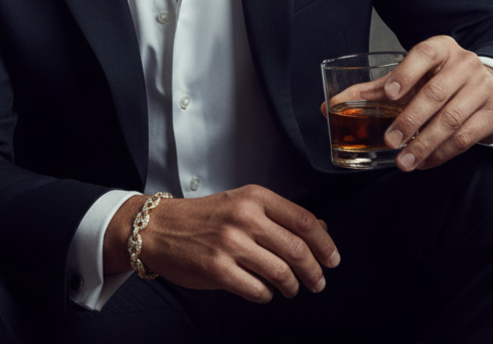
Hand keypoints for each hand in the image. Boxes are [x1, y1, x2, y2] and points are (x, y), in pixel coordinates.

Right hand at [104, 185, 339, 302]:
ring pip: (281, 273)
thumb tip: (321, 229)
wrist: (160, 228)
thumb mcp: (243, 203)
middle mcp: (244, 217)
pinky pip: (258, 291)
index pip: (303, 220)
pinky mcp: (217, 270)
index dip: (324, 244)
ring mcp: (230, 244)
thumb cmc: (205, 217)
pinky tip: (264, 290)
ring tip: (292, 288)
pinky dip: (267, 295)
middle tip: (319, 282)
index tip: (333, 259)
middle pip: (297, 249)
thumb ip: (280, 215)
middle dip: (315, 272)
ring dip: (293, 286)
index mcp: (254, 197)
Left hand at [377, 36, 492, 170]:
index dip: (406, 73)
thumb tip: (334, 105)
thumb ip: (377, 89)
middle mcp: (465, 63)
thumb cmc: (443, 80)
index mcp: (442, 48)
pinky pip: (466, 137)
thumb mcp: (414, 77)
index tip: (389, 94)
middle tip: (391, 140)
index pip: (423, 53)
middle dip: (410, 119)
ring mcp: (483, 87)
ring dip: (424, 143)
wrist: (491, 89)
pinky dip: (442, 153)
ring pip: (451, 119)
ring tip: (404, 160)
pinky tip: (425, 161)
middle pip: (435, 92)